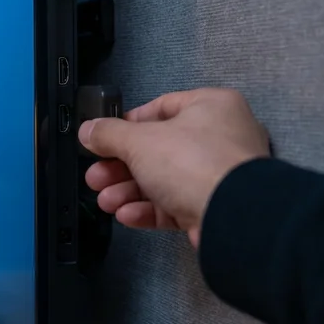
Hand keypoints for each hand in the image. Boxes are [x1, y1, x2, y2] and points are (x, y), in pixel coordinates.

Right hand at [79, 88, 270, 247]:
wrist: (234, 216)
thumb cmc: (197, 163)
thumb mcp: (140, 140)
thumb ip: (109, 134)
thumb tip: (89, 130)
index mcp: (210, 107)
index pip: (160, 108)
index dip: (127, 124)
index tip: (103, 138)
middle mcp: (220, 137)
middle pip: (157, 149)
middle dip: (120, 167)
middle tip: (97, 176)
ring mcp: (219, 175)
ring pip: (164, 180)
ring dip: (129, 191)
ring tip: (106, 200)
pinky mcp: (214, 207)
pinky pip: (176, 204)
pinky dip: (149, 209)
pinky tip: (126, 214)